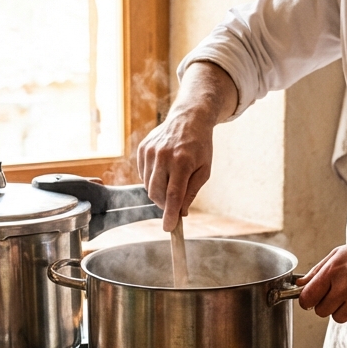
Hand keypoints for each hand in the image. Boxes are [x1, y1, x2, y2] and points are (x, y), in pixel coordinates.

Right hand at [138, 109, 214, 231]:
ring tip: (171, 181)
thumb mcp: (204, 170)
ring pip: (148, 186)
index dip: (170, 213)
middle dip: (164, 204)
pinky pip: (143, 175)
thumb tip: (181, 213)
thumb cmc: (199, 147)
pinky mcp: (142, 149)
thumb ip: (192, 192)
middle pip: (157, 193)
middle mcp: (164, 156)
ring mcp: (151, 151)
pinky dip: (152, 179)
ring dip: (158, 192)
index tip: (168, 228)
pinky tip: (163, 170)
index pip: (174, 194)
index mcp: (183, 161)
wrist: (188, 119)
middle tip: (173, 205)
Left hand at [297, 234, 346, 324]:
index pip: (307, 298)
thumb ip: (317, 270)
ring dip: (343, 310)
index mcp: (333, 271)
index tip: (312, 299)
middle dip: (326, 304)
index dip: (307, 300)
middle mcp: (344, 288)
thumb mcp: (340, 253)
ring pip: (338, 318)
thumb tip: (300, 284)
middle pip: (321, 311)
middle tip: (338, 293)